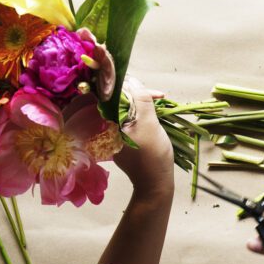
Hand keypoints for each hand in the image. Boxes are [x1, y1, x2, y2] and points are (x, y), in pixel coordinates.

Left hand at [115, 81, 174, 202]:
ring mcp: (113, 132)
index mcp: (107, 122)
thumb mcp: (149, 123)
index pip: (109, 93)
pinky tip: (153, 111)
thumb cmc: (152, 155)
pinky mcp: (122, 136)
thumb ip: (140, 99)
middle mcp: (106, 126)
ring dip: (141, 101)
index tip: (146, 88)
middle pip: (117, 99)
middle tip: (156, 95)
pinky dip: (140, 112)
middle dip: (137, 93)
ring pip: (124, 107)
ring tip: (158, 100)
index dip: (126, 85)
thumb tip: (132, 79)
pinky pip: (128, 117)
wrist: (154, 183)